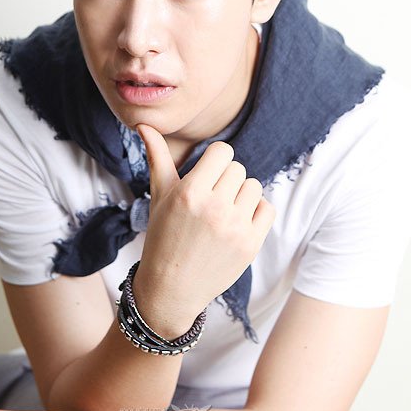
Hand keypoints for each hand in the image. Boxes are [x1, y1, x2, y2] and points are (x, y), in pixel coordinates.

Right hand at [133, 124, 274, 335]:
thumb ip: (157, 156)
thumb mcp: (159, 195)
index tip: (206, 174)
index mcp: (190, 192)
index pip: (223, 151)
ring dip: (240, 194)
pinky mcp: (250, 244)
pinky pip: (267, 208)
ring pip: (253, 186)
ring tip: (222, 211)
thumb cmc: (163, 235)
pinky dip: (256, 211)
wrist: (172, 288)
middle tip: (211, 198)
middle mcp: (214, 208)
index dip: (215, 160)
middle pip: (238, 168)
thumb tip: (143, 123)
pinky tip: (238, 221)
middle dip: (225, 179)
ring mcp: (235, 227)